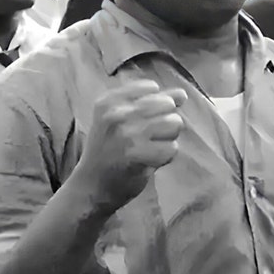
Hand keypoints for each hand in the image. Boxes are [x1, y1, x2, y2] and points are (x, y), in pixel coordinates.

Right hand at [76, 80, 186, 211]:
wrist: (91, 185)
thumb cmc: (107, 150)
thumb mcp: (117, 120)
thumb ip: (149, 103)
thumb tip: (182, 94)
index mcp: (108, 101)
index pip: (151, 88)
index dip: (154, 105)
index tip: (138, 121)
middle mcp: (116, 113)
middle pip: (167, 104)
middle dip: (164, 121)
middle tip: (145, 138)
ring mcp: (128, 134)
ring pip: (174, 124)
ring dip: (167, 138)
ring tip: (149, 148)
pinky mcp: (139, 155)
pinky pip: (172, 148)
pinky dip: (165, 156)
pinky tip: (149, 160)